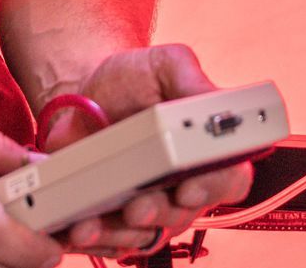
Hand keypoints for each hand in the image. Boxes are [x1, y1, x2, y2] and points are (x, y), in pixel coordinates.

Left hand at [41, 45, 253, 259]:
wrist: (83, 91)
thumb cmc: (132, 79)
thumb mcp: (165, 65)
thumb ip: (191, 79)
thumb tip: (218, 105)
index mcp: (206, 149)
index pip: (229, 178)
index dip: (213, 187)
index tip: (188, 188)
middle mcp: (183, 184)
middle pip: (185, 215)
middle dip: (160, 214)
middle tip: (136, 205)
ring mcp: (151, 205)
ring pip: (147, 234)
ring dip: (120, 233)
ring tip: (91, 223)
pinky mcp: (117, 218)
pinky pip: (113, 241)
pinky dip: (95, 238)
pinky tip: (75, 227)